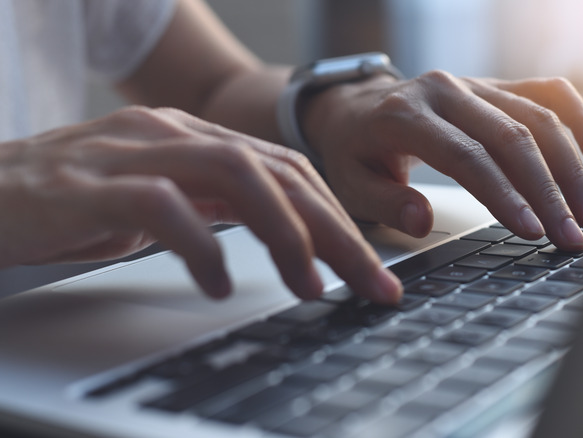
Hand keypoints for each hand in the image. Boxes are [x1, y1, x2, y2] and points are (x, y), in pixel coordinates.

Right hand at [0, 107, 400, 302]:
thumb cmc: (71, 201)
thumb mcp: (161, 200)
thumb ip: (217, 204)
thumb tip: (281, 232)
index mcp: (196, 139)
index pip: (288, 170)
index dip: (339, 218)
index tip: (371, 268)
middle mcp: (174, 135)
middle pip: (279, 173)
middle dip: (336, 231)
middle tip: (370, 283)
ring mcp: (133, 153)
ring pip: (237, 176)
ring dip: (285, 234)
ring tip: (309, 285)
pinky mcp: (89, 184)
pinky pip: (162, 206)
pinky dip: (201, 246)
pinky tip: (219, 285)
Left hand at [302, 72, 582, 250]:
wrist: (356, 108)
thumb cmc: (355, 151)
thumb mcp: (351, 183)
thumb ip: (385, 202)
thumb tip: (423, 221)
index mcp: (405, 115)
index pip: (467, 156)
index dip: (504, 194)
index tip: (533, 231)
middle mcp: (445, 91)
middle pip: (512, 138)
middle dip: (549, 191)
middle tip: (573, 235)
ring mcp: (473, 84)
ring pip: (537, 118)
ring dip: (571, 168)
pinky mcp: (494, 85)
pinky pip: (546, 92)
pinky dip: (577, 118)